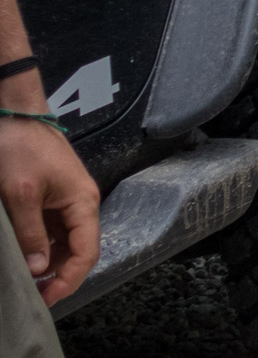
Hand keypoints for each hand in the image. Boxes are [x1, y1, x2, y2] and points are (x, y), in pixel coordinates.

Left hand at [0, 76, 99, 306]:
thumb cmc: (21, 148)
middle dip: (58, 276)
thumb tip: (40, 269)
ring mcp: (66, 201)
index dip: (69, 279)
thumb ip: (31, 235)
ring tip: (25, 279)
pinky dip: (40, 247)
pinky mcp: (51, 198)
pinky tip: (24, 256)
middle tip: (32, 294)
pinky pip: (51, 231)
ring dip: (48, 263)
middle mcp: (80, 204)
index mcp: (83, 202)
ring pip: (64, 243)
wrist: (15, 116)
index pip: (87, 252)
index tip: (46, 298)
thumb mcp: (21, 195)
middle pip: (78, 250)